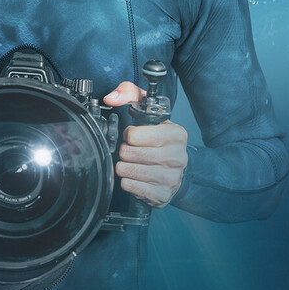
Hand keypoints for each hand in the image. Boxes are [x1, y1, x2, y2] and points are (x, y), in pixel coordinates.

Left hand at [101, 81, 188, 207]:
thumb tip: (111, 97)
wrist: (176, 170)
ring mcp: (170, 177)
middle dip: (125, 152)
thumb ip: (130, 94)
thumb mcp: (150, 113)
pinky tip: (136, 177)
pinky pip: (129, 186)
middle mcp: (177, 156)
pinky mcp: (162, 194)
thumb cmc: (160, 140)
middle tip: (132, 151)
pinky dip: (127, 181)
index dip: (129, 135)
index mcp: (176, 134)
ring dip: (124, 167)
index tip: (135, 137)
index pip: (134, 135)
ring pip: (127, 171)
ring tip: (133, 163)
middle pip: (129, 154)